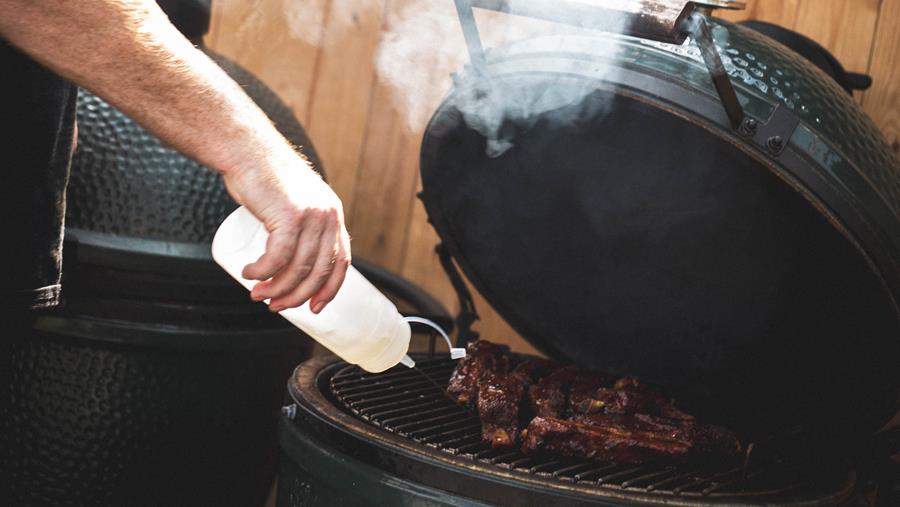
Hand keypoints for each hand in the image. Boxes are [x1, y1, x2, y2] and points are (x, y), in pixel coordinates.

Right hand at [222, 150, 351, 313]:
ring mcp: (311, 215)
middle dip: (296, 295)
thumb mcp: (294, 203)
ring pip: (297, 268)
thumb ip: (301, 227)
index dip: (329, 289)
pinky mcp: (289, 215)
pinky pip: (278, 256)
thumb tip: (292, 264)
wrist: (247, 149)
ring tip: (257, 293)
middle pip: (318, 271)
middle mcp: (328, 216)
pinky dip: (263, 271)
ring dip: (276, 287)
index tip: (314, 308)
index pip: (340, 262)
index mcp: (333, 215)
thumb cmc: (264, 177)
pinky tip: (250, 274)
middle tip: (275, 305)